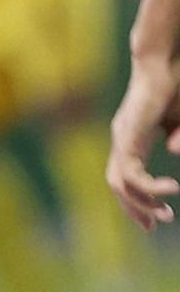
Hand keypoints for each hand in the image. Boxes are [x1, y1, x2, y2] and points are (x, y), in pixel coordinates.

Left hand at [106, 57, 179, 229]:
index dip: (135, 199)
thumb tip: (173, 151)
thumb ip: (178, 135)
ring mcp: (121, 139)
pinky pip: (131, 173)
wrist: (163, 65)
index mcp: (131, 140)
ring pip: (120, 184)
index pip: (124, 178)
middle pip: (117, 186)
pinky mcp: (127, 138)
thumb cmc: (173, 87)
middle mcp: (122, 141)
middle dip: (135, 209)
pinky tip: (170, 190)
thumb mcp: (179, 120)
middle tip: (155, 226)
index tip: (154, 218)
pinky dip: (148, 187)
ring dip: (141, 203)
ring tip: (166, 214)